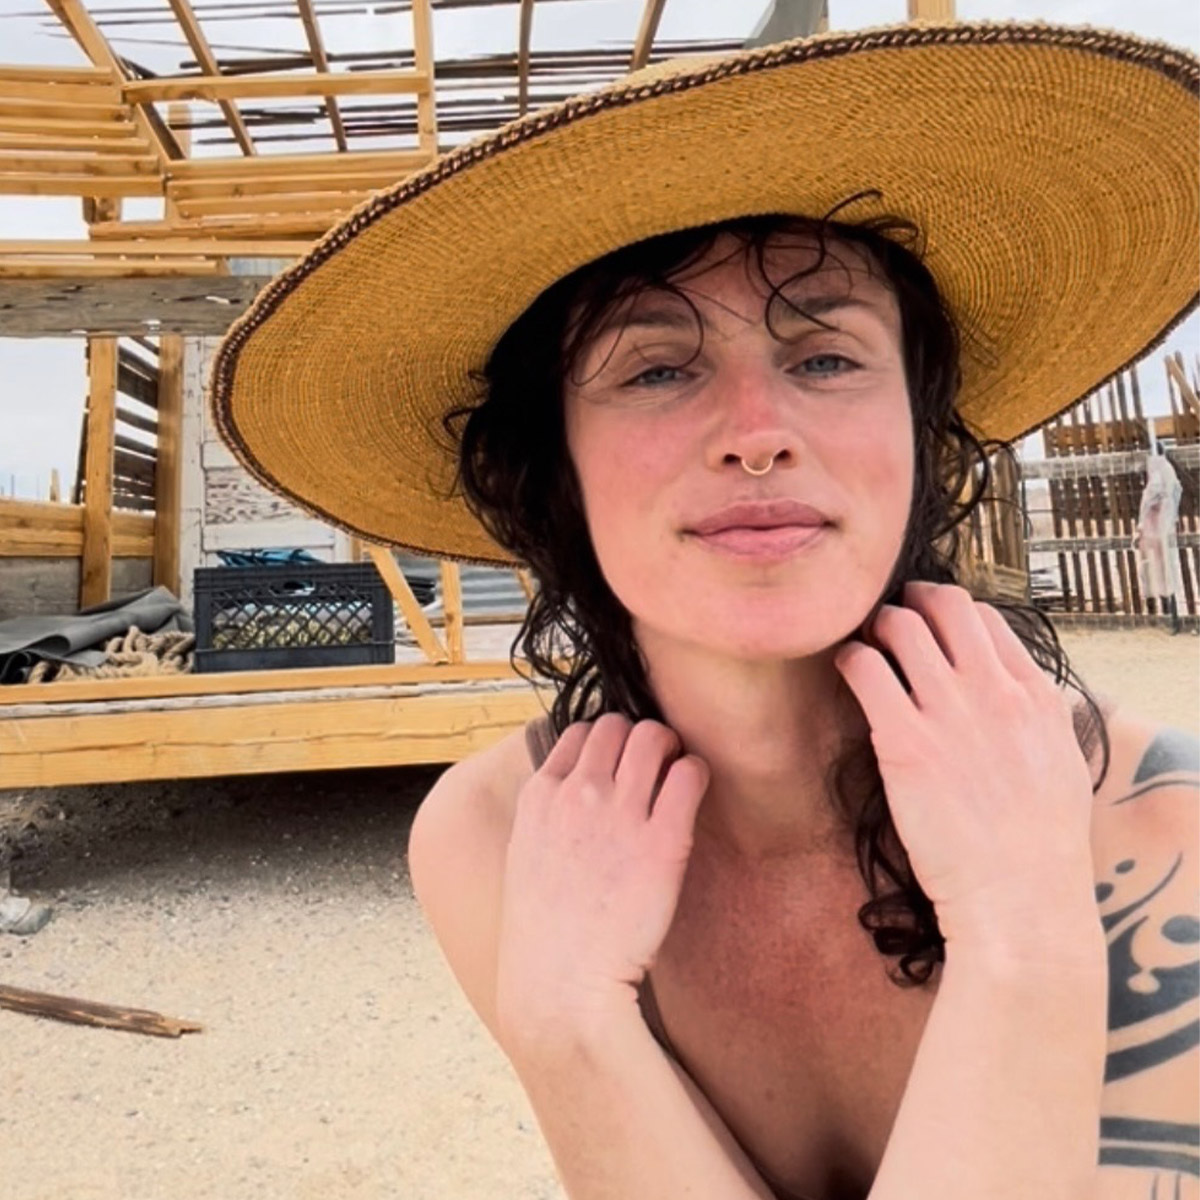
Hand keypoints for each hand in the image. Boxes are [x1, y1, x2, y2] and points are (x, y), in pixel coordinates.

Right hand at [495, 713, 708, 1048]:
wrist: (562, 987)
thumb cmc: (545, 934)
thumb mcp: (525, 856)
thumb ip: (549, 814)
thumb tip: (573, 790)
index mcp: (539, 796)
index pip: (578, 731)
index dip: (604, 742)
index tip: (618, 763)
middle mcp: (578, 793)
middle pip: (617, 724)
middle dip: (638, 738)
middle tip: (653, 767)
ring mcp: (620, 813)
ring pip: (654, 736)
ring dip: (669, 748)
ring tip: (675, 776)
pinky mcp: (664, 840)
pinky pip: (690, 774)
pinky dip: (696, 774)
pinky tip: (692, 796)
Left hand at [833, 582, 1098, 954]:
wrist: (1018, 900)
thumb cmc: (1040, 849)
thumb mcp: (1063, 767)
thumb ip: (1042, 721)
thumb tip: (1028, 698)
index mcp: (1036, 696)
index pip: (988, 619)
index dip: (953, 615)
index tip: (933, 627)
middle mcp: (994, 691)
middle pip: (945, 605)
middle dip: (912, 601)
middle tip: (892, 619)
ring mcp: (949, 712)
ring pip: (900, 625)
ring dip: (876, 627)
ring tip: (865, 645)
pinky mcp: (904, 740)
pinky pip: (865, 667)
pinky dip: (849, 659)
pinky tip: (846, 671)